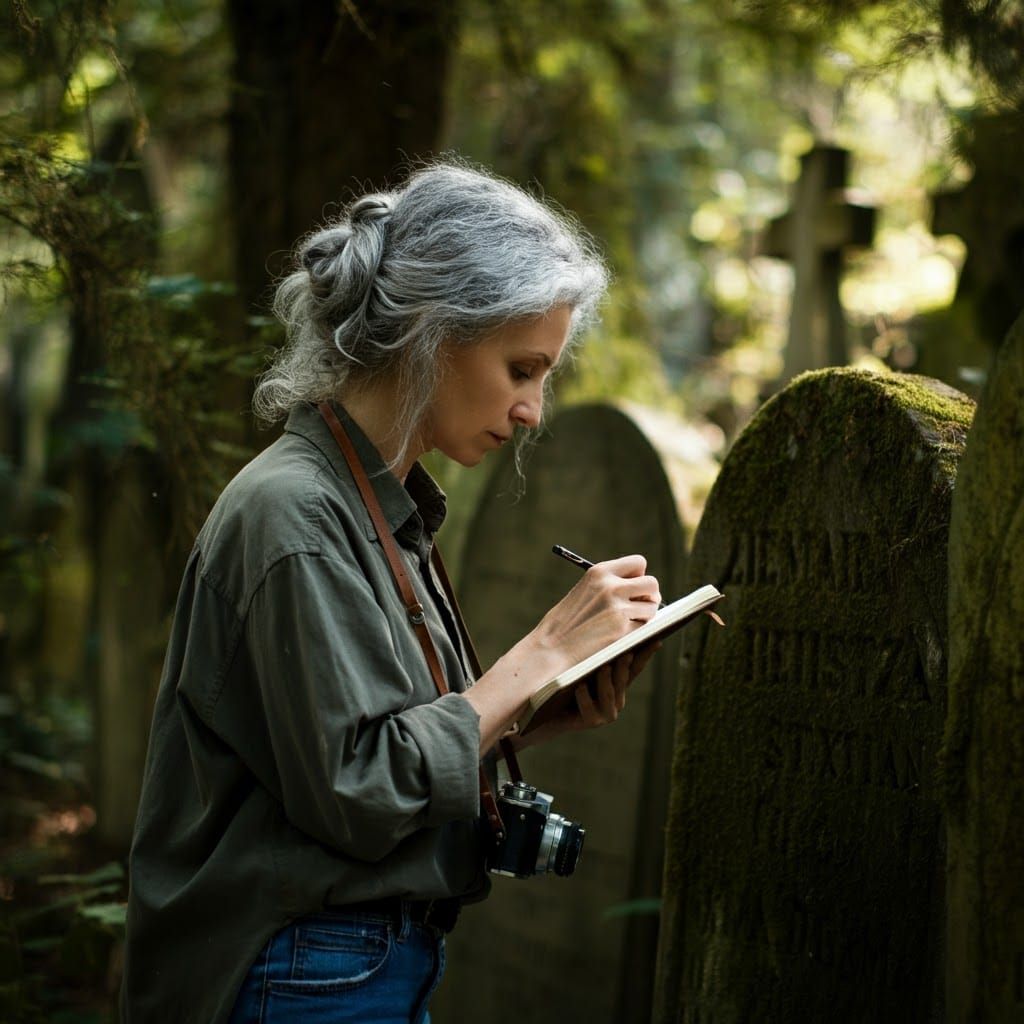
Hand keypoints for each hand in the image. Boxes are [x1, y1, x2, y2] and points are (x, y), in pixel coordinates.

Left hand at [511, 640, 660, 749]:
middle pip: (624, 678)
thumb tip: (604, 620)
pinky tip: (579, 687)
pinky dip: (585, 697)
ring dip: (606, 679)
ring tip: (603, 667)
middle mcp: (616, 697)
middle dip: (625, 664)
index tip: (656, 638)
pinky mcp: (592, 722)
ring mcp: (606, 711)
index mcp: (617, 682)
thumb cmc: (563, 682)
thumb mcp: (581, 664)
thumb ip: (594, 652)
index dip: (646, 653)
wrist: (545, 712)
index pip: (635, 666)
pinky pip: (589, 708)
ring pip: (610, 693)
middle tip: (626, 649)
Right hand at [532, 555, 661, 672]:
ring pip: (652, 606)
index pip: (638, 563)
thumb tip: (640, 586)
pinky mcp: (622, 630)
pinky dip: (637, 631)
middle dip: (649, 595)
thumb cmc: (564, 623)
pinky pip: (644, 626)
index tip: (632, 587)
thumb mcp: (584, 591)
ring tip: (627, 622)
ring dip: (645, 615)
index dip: (639, 576)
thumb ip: (608, 585)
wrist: (549, 649)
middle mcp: (611, 586)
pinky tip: (620, 635)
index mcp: (599, 572)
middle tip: (639, 606)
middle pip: (652, 583)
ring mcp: (618, 608)